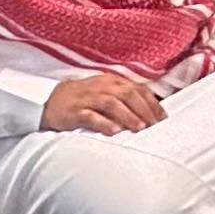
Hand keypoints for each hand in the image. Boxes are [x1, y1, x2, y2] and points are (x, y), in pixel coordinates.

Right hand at [41, 73, 166, 134]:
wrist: (51, 101)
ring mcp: (87, 98)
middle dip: (144, 110)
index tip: (163, 119)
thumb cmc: (85, 100)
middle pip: (127, 94)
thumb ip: (126, 99)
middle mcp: (101, 87)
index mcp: (111, 82)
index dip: (152, 103)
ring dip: (127, 116)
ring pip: (111, 103)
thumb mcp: (106, 93)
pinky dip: (103, 123)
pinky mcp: (74, 111)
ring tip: (140, 128)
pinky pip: (90, 116)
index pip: (137, 89)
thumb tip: (151, 114)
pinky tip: (114, 132)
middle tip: (155, 126)